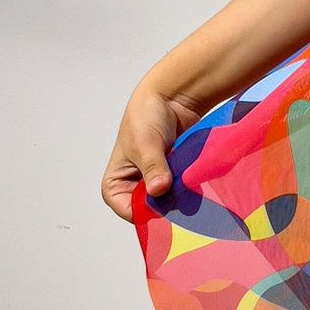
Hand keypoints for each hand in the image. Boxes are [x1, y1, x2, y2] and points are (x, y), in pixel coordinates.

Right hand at [101, 84, 206, 221]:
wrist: (171, 99)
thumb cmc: (146, 117)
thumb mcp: (146, 144)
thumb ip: (153, 168)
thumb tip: (158, 189)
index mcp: (115, 184)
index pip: (128, 211)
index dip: (146, 209)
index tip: (164, 200)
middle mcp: (133, 187)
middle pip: (151, 208)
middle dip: (166, 201)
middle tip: (180, 189)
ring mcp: (154, 183)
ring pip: (168, 201)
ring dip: (179, 192)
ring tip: (187, 178)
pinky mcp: (173, 177)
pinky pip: (182, 190)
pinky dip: (188, 185)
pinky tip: (194, 176)